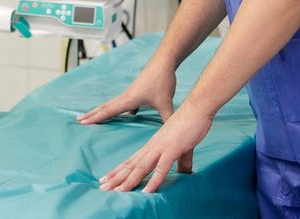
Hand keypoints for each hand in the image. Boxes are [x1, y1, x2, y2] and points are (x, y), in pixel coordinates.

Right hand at [76, 61, 177, 125]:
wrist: (165, 61)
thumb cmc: (162, 80)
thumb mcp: (166, 102)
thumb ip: (167, 118)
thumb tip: (171, 134)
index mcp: (129, 99)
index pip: (108, 111)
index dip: (95, 118)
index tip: (82, 123)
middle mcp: (126, 96)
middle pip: (105, 106)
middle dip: (92, 114)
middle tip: (79, 120)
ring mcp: (131, 93)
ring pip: (113, 103)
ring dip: (103, 110)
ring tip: (94, 116)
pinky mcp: (137, 91)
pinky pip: (124, 103)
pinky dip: (120, 108)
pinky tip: (127, 114)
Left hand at [97, 100, 214, 192]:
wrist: (197, 107)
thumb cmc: (190, 124)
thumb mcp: (184, 146)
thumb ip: (183, 161)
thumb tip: (184, 173)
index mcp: (153, 144)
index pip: (132, 160)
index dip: (119, 170)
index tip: (106, 179)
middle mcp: (153, 146)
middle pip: (131, 165)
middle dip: (117, 178)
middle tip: (103, 188)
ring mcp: (161, 147)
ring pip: (141, 167)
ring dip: (129, 181)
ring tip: (118, 192)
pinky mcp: (172, 149)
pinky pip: (162, 168)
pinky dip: (154, 180)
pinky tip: (147, 191)